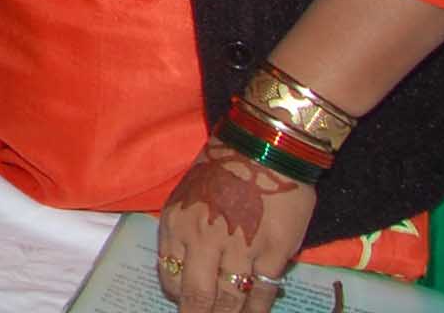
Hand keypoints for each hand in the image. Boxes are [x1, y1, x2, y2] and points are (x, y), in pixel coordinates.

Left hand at [156, 138, 311, 311]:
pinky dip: (258, 309)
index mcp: (176, 224)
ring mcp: (238, 248)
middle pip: (197, 296)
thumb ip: (184, 233)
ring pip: (230, 300)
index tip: (187, 304)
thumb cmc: (222, 168)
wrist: (264, 148)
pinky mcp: (273, 253)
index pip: (169, 278)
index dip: (179, 297)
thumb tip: (185, 271)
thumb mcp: (186, 197)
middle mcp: (202, 240)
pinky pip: (262, 292)